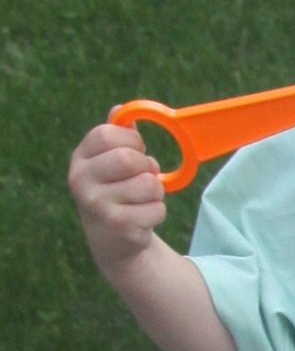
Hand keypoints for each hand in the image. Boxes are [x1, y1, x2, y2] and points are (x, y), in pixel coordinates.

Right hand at [69, 121, 169, 272]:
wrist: (112, 241)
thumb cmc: (116, 192)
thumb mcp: (111, 163)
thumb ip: (118, 136)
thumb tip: (119, 109)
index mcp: (80, 159)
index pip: (106, 134)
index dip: (131, 140)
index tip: (136, 150)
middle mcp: (81, 180)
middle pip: (128, 159)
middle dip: (146, 166)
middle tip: (144, 176)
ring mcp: (96, 205)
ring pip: (148, 185)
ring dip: (156, 192)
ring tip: (143, 199)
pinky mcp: (117, 226)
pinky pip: (156, 209)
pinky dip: (158, 212)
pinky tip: (142, 219)